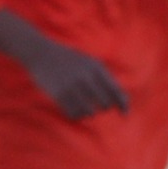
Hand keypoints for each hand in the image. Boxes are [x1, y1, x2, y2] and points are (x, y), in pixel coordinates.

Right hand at [0, 9, 128, 118]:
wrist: (42, 53)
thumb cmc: (69, 59)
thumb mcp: (89, 62)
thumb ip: (104, 78)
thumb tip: (122, 98)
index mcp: (96, 68)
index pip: (115, 90)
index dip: (123, 104)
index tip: (125, 114)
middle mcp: (86, 77)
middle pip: (104, 103)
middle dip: (103, 107)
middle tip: (99, 107)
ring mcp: (72, 86)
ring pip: (89, 111)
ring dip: (89, 112)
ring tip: (86, 108)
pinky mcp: (59, 94)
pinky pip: (74, 113)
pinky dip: (77, 115)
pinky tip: (76, 110)